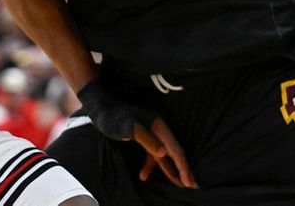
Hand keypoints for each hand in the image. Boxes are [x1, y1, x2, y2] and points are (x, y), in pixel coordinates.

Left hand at [77, 80, 196, 188]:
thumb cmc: (113, 116)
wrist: (101, 107)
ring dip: (170, 170)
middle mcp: (158, 130)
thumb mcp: (127, 127)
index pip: (175, 150)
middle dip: (183, 170)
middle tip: (192, 187)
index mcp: (159, 127)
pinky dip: (149, 166)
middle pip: (174, 153)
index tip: (188, 182)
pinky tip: (142, 176)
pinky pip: (151, 155)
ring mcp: (151, 134)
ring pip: (164, 156)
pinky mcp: (142, 138)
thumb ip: (146, 138)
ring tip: (178, 185)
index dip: (183, 167)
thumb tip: (163, 153)